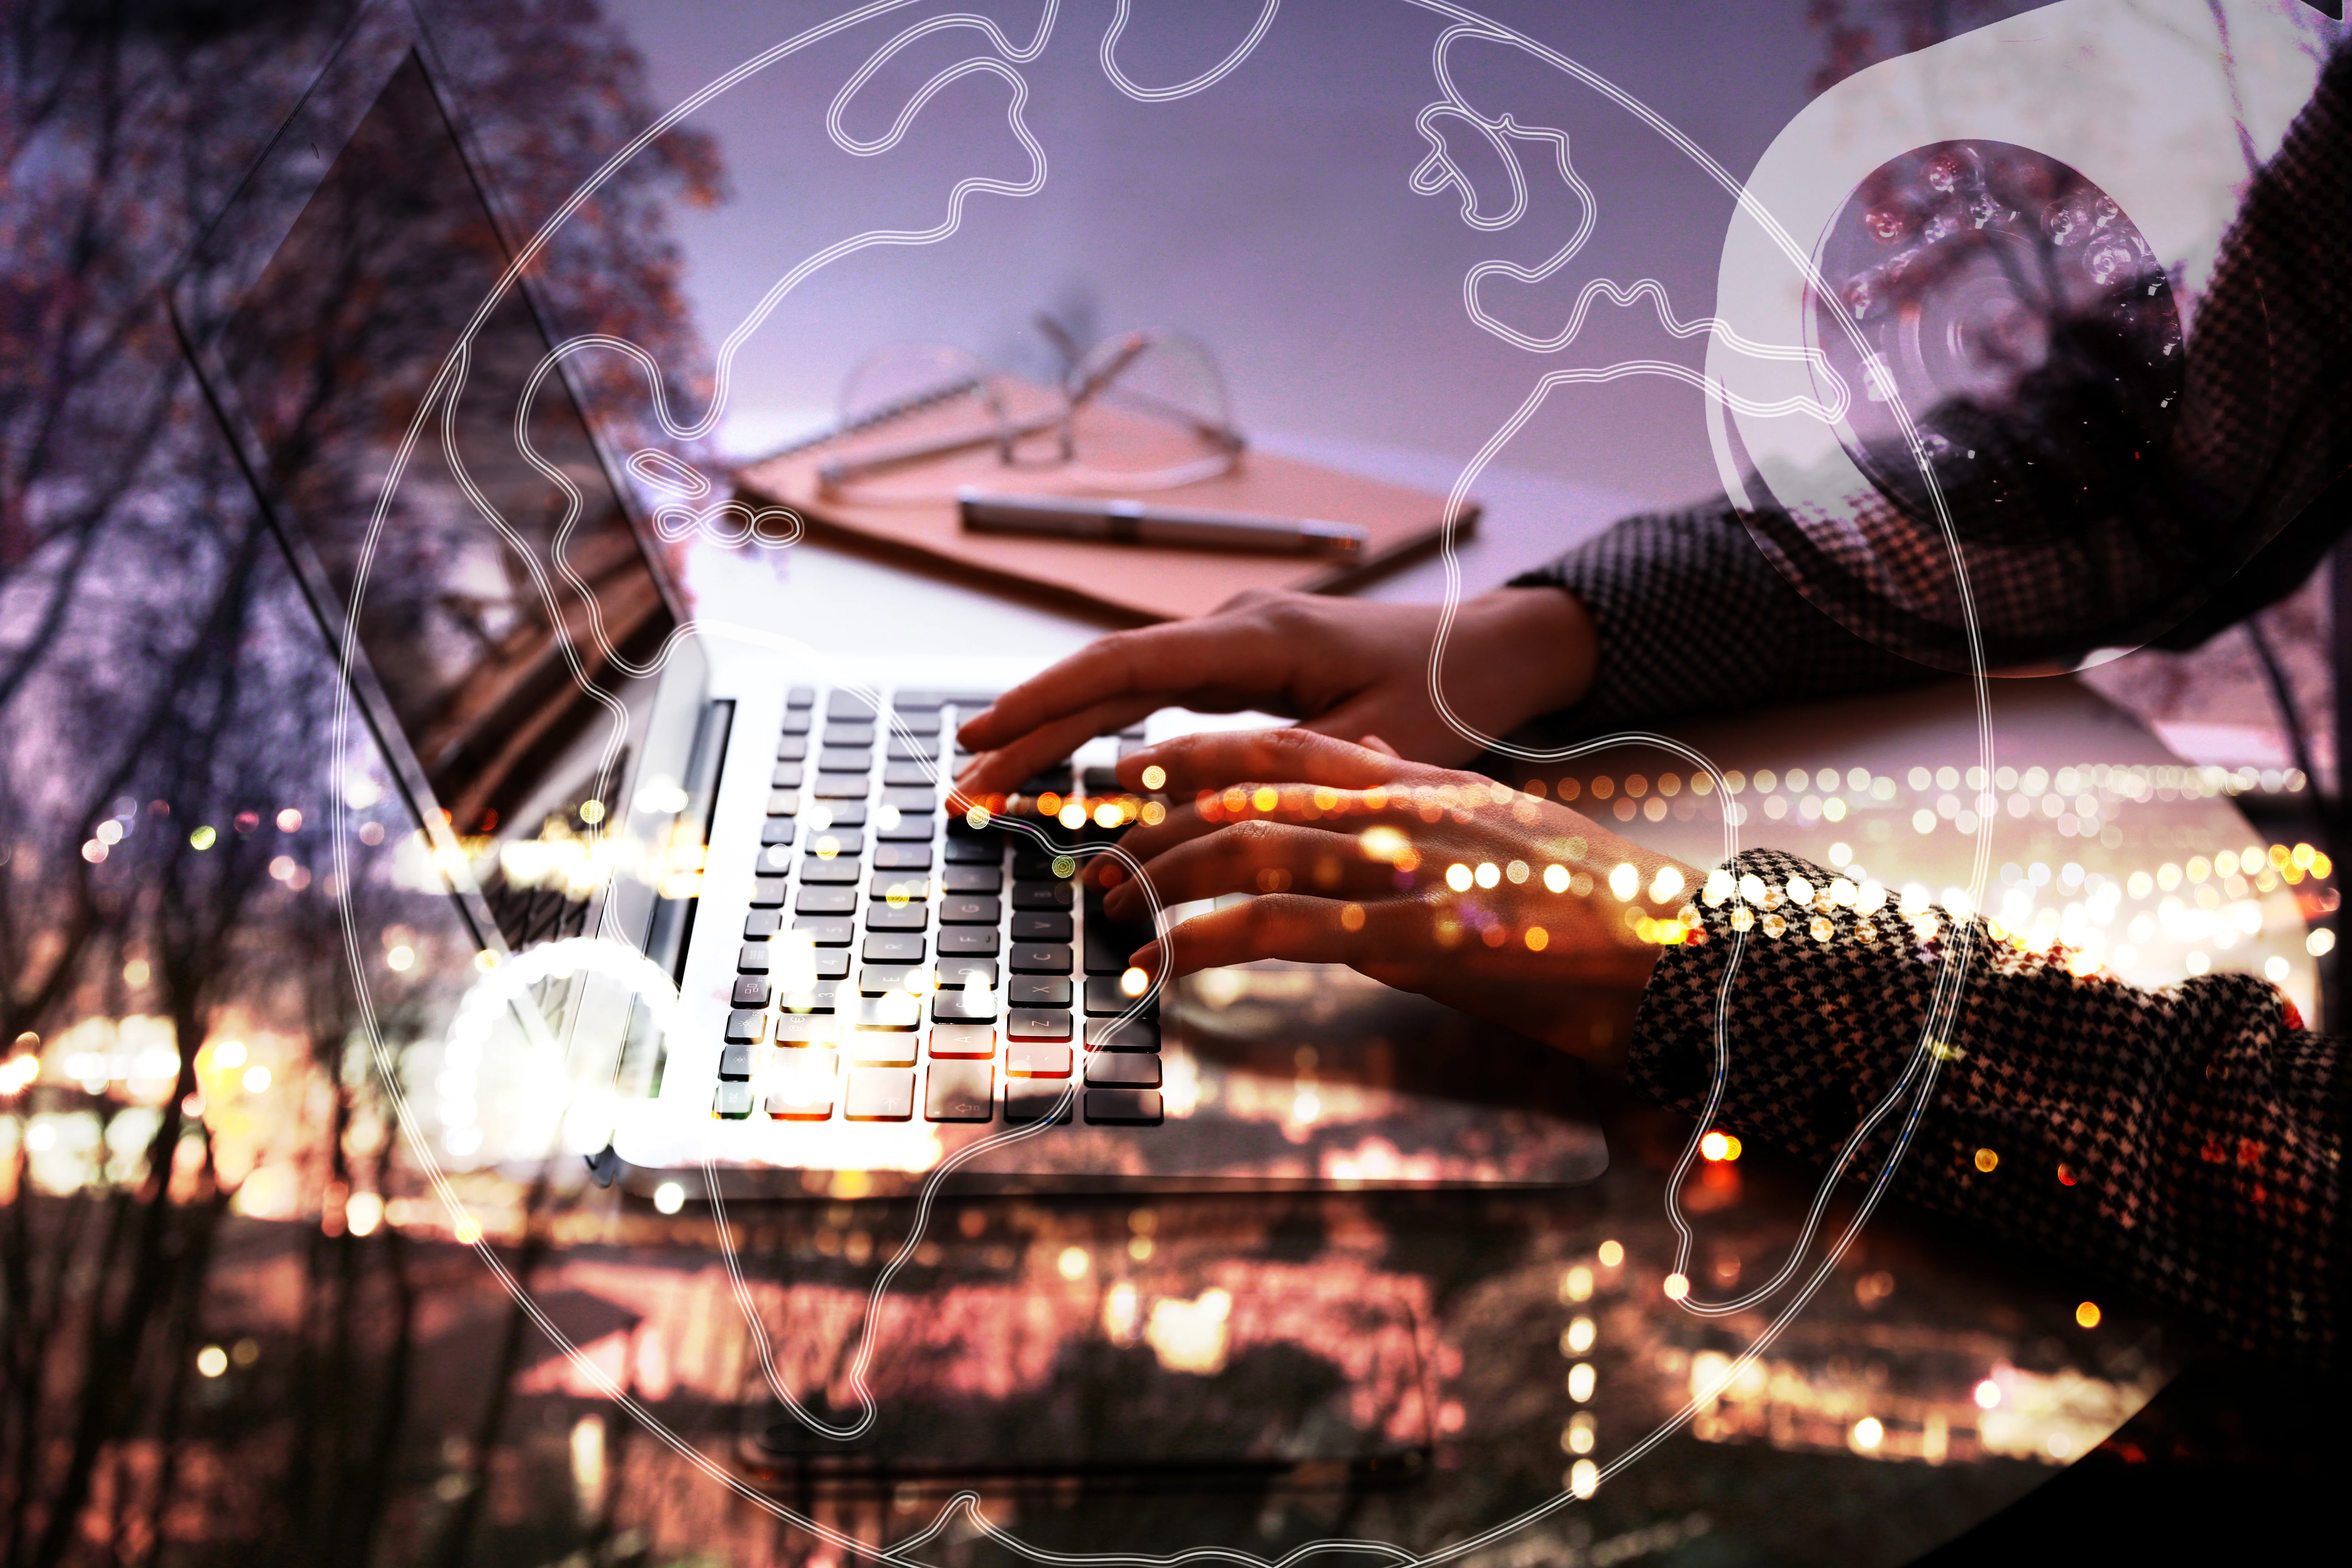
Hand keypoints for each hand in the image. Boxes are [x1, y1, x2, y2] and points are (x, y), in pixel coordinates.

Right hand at [953, 586, 1596, 799]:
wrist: (1494, 648)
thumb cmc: (1448, 694)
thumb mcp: (1380, 743)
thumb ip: (1291, 769)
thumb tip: (1194, 812)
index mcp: (1261, 638)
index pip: (1128, 664)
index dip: (1050, 703)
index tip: (986, 738)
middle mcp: (1234, 629)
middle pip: (1107, 674)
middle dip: (1030, 726)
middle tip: (963, 779)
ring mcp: (1232, 643)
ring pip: (1122, 685)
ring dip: (1057, 729)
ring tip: (990, 779)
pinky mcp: (1238, 666)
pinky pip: (1152, 695)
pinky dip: (1101, 729)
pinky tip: (1062, 764)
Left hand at [1092, 729, 1700, 1066]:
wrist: (1668, 950)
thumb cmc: (1579, 900)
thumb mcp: (1491, 819)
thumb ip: (1410, 786)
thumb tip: (1347, 749)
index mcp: (1416, 780)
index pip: (1280, 742)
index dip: (1191, 754)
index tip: (1126, 771)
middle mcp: (1398, 809)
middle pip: (1243, 789)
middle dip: (1151, 821)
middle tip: (1088, 855)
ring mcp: (1400, 871)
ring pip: (1246, 849)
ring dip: (1160, 880)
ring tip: (1105, 910)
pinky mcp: (1408, 941)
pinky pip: (1277, 932)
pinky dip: (1202, 946)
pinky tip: (1158, 967)